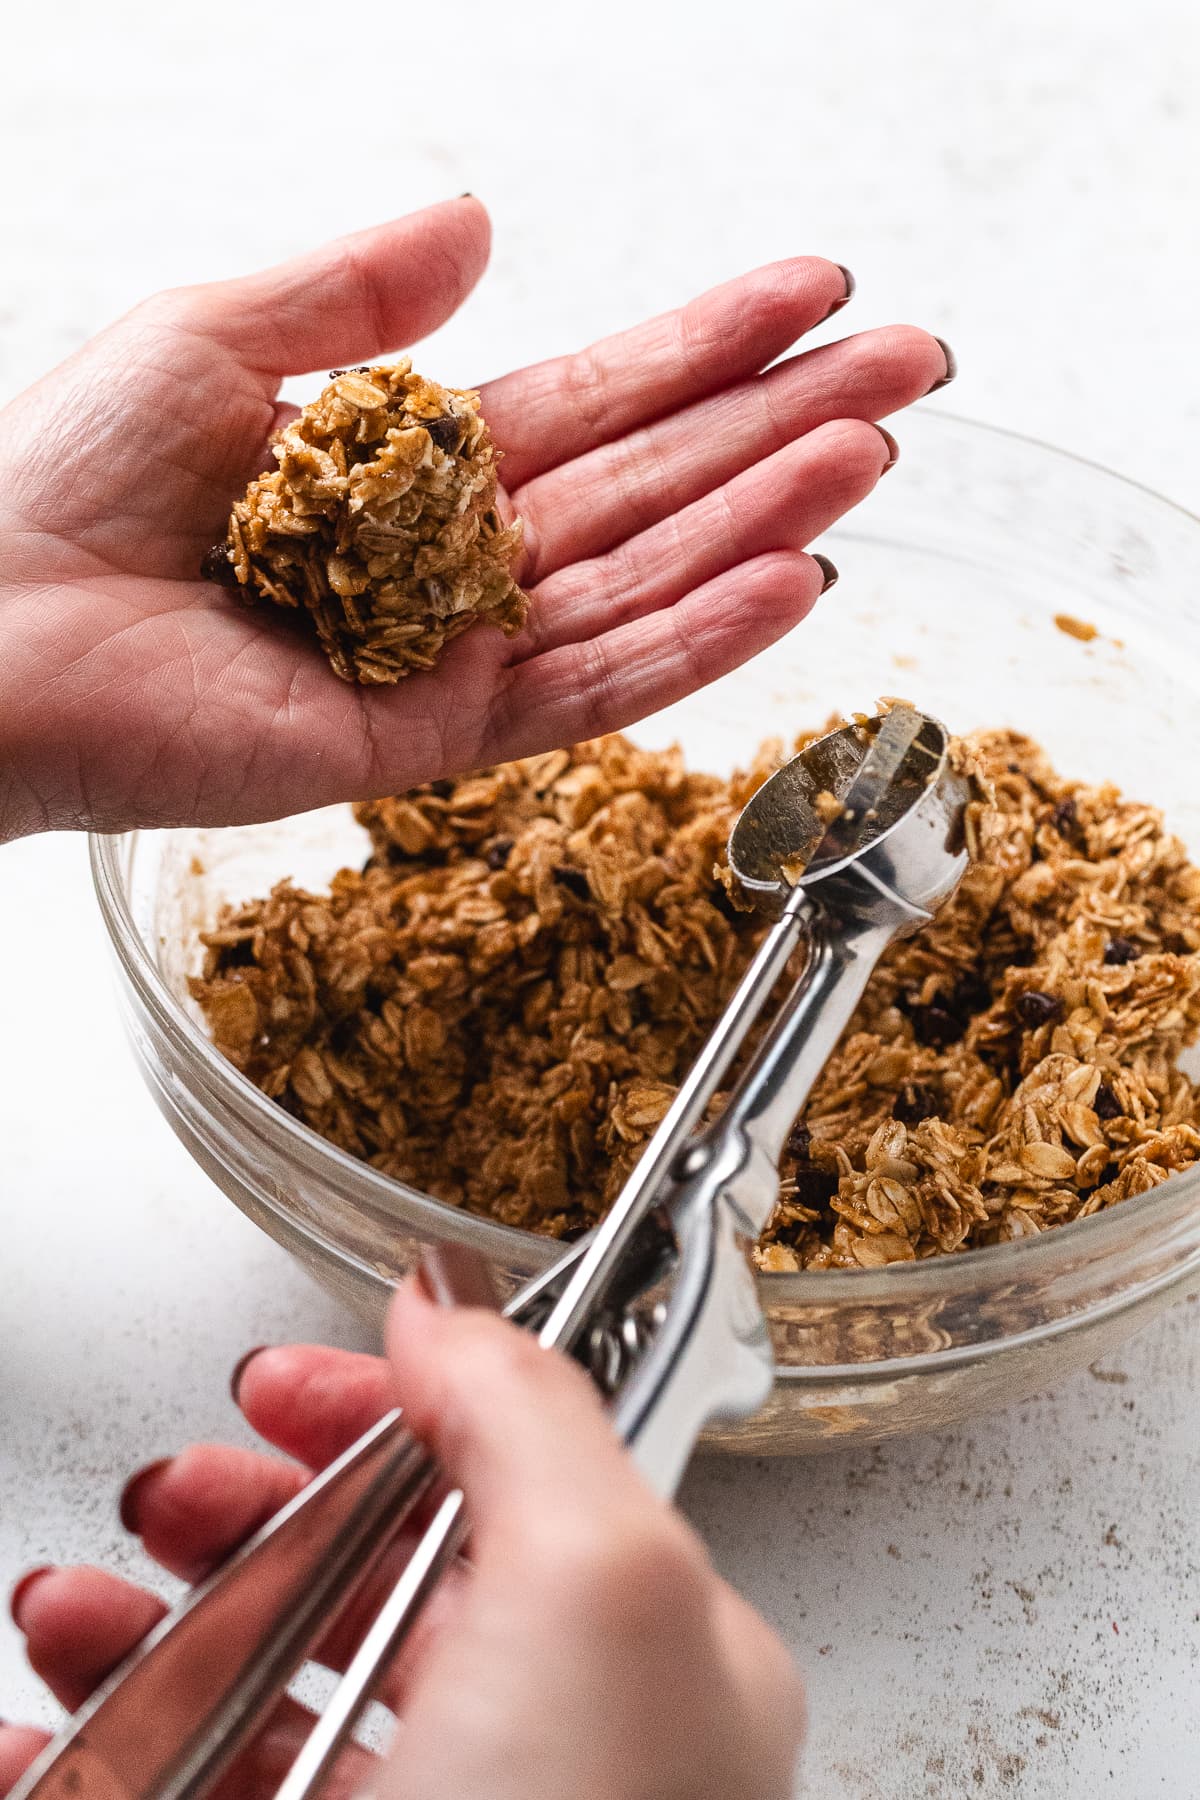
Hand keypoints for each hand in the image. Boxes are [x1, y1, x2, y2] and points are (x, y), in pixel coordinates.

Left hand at [0, 195, 949, 842]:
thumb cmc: (62, 480)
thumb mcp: (218, 332)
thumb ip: (356, 284)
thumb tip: (482, 217)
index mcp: (414, 467)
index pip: (600, 400)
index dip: (710, 344)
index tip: (818, 291)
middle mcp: (456, 565)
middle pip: (653, 486)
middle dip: (785, 423)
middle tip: (917, 365)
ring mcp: (453, 656)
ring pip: (642, 584)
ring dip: (763, 521)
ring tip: (874, 454)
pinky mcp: (431, 739)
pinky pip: (587, 687)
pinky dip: (690, 638)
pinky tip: (786, 583)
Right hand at [1, 1288, 803, 1798]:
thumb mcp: (601, 1591)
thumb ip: (530, 1417)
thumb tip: (452, 1305)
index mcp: (637, 1656)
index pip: (507, 1474)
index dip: (390, 1408)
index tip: (283, 1382)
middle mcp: (539, 1751)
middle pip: (368, 1577)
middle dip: (246, 1515)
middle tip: (171, 1498)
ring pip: (254, 1693)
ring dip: (138, 1631)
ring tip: (65, 1615)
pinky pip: (175, 1787)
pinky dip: (88, 1752)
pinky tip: (32, 1739)